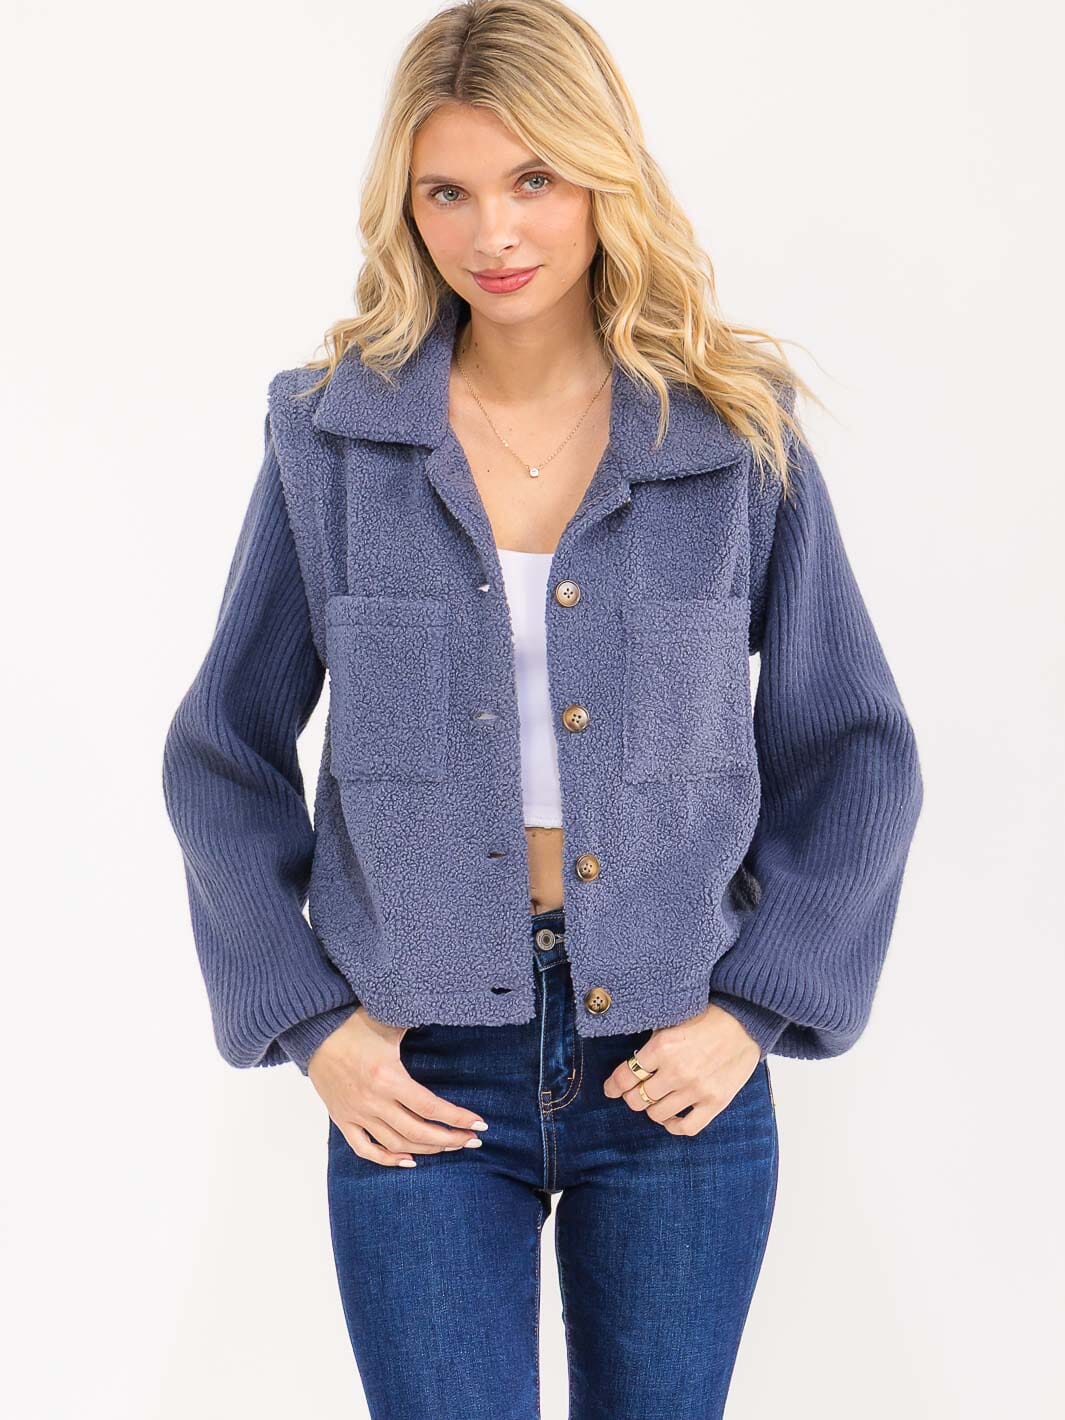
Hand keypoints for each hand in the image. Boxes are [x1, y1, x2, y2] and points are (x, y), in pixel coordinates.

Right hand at [307, 1008, 488, 1166]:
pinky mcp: (342, 1120)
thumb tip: (447, 1013)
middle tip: (471, 1141)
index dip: (458, 1119)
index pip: (431, 1107)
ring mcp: (357, 1113)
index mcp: (388, 1077)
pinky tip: (409, 1162)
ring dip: (426, 1150)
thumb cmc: (354, 1023)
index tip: (479, 1125)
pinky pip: (365, 1150)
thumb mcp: (390, 1022)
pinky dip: (387, 1160)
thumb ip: (418, 1024)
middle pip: (418, 1132)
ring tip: (449, 1147)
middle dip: (449, 1139)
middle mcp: (373, 1101)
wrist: (312, 1032)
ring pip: (396, 1145)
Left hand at [602, 1003, 760, 1134]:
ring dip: (651, 1109)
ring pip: (657, 1114)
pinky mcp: (716, 1102)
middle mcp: (677, 1071)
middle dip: (631, 1097)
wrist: (745, 1021)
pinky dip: (674, 1125)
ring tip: (655, 1100)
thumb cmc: (707, 1016)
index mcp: (662, 1047)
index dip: (613, 1085)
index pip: (626, 1076)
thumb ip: (652, 1044)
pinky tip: (672, 1116)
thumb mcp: (672, 1021)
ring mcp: (697, 1090)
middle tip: (633, 1092)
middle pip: (638, 1098)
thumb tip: (631, 1062)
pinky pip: (687, 1127)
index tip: (610, 1089)